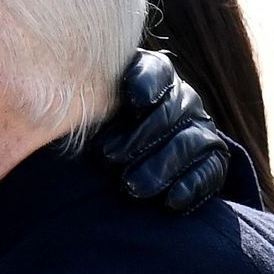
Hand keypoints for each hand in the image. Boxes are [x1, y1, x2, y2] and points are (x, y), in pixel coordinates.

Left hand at [95, 49, 229, 212]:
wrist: (127, 162)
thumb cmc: (98, 128)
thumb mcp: (90, 110)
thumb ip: (86, 100)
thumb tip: (62, 97)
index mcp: (155, 77)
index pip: (156, 72)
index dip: (146, 84)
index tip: (130, 103)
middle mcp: (183, 99)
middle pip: (171, 110)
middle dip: (140, 136)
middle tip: (107, 158)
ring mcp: (200, 128)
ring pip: (190, 142)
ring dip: (161, 166)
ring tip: (131, 186)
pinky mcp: (212, 159)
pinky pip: (210, 170)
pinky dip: (191, 186)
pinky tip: (170, 202)